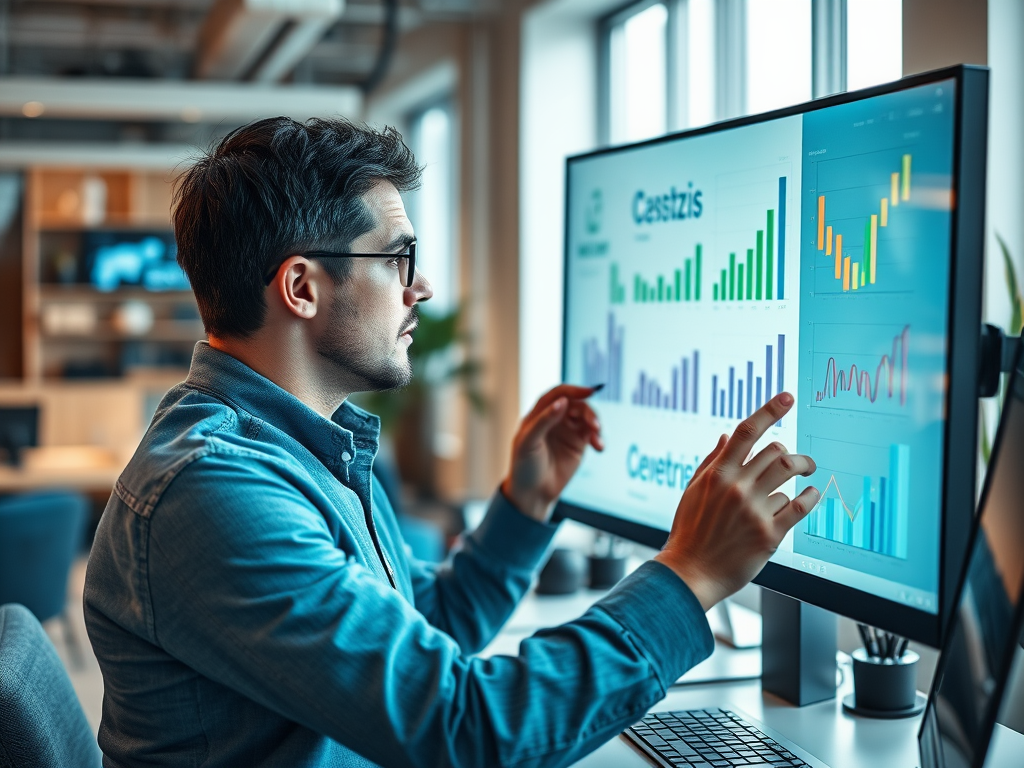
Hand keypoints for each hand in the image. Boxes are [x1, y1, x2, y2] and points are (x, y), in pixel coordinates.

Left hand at [501, 384, 603, 520]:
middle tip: (594, 425)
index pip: (558, 394)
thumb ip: (544, 420)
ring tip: (597, 438)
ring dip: (595, 423)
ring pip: (587, 418)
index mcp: (539, 414)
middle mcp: (555, 419)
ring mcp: (567, 431)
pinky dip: (598, 438)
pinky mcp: (578, 444)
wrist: (532, 493)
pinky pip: (593, 434)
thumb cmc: (523, 466)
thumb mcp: (528, 442)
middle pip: (577, 405)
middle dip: (588, 412)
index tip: (589, 392)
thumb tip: (563, 402)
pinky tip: (599, 446)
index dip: (573, 390)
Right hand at [654, 392, 818, 609]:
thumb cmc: (690, 531)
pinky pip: (800, 506)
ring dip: (804, 467)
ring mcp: (754, 510)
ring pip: (789, 474)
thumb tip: (728, 437)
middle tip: (799, 460)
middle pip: (776, 451)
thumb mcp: (693, 491)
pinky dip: (811, 497)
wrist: (690, 572)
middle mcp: (736, 488)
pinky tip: (812, 495)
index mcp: (717, 474)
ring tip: (808, 471)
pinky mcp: (769, 534)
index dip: (769, 410)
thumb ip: (712, 461)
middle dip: (791, 452)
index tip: (787, 397)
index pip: (746, 432)